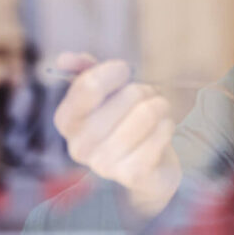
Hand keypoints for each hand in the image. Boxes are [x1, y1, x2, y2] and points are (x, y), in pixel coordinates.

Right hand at [52, 53, 180, 216]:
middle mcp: (79, 146)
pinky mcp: (133, 175)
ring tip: (156, 113)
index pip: (88, 86)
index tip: (125, 70)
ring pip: (148, 113)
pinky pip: (162, 133)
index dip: (113, 71)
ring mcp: (105, 164)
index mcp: (67, 121)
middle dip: (144, 89)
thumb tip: (65, 59)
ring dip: (160, 106)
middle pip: (128, 96)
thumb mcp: (104, 93)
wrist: (148, 166)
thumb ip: (85, 72)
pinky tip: (161, 131)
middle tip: (146, 97)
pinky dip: (168, 125)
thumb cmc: (123, 121)